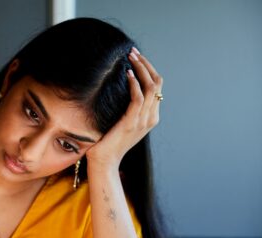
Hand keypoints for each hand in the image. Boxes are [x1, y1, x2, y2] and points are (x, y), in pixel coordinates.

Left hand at [85, 47, 162, 168]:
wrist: (104, 161)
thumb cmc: (107, 141)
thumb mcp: (121, 121)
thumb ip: (126, 108)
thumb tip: (119, 88)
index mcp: (151, 116)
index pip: (157, 86)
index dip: (148, 69)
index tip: (136, 56)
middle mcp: (151, 117)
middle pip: (157, 83)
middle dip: (146, 64)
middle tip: (133, 52)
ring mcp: (143, 121)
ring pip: (150, 87)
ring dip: (141, 69)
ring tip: (130, 57)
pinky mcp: (131, 122)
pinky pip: (138, 98)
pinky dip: (134, 83)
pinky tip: (127, 73)